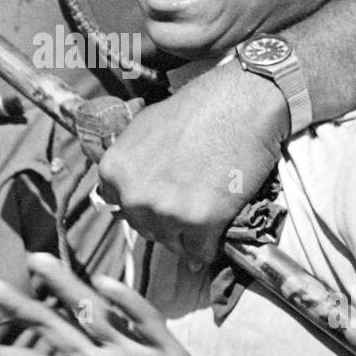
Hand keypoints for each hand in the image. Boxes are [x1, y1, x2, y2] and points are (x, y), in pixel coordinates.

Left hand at [97, 61, 287, 266]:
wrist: (241, 103)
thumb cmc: (197, 109)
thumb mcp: (143, 127)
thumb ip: (130, 163)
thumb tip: (125, 190)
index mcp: (114, 171)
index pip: (119, 206)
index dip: (143, 204)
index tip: (158, 201)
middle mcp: (134, 195)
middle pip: (146, 228)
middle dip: (165, 221)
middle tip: (186, 204)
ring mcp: (166, 211)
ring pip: (173, 243)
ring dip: (187, 236)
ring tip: (204, 214)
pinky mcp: (201, 223)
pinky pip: (201, 252)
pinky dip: (209, 246)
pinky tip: (216, 231)